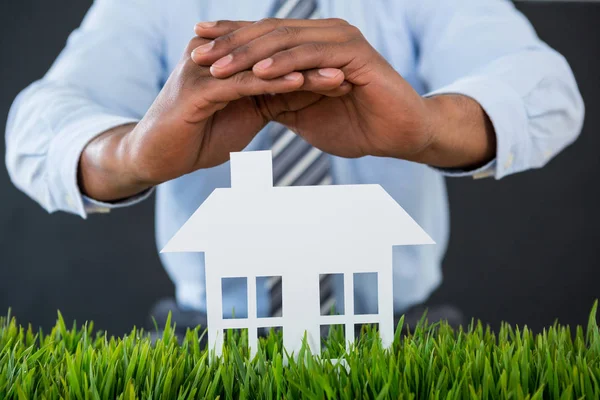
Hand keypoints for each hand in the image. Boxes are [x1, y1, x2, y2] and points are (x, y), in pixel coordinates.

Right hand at [79, 36, 347, 200]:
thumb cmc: (197, 138)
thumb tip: (297, 94)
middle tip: (353, 67)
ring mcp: (206, 69)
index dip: (312, 64)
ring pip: (263, 65)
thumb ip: (265, 99)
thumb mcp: (240, 115)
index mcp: (227, 61)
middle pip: (274, 55)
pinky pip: (243, 83)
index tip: (349, 72)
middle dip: (315, 62)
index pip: (276, 57)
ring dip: (303, 70)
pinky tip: (300, 84)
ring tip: (338, 76)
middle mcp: (217, 57)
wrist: (156, 157)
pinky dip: (273, 83)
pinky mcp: (198, 89)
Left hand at [191, 18, 495, 166]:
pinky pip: (311, 56)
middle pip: (268, 33)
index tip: (195, 47)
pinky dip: (284, 64)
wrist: (400, 135)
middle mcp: (324, 35)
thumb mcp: (304, 112)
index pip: (263, 38)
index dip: (229, 40)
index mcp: (311, 44)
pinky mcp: (355, 55)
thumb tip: (246, 100)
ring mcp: (340, 41)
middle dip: (229, 43)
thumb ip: (278, 100)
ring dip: (248, 54)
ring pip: (285, 41)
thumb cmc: (356, 126)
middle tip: (195, 52)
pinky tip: (258, 74)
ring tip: (216, 66)